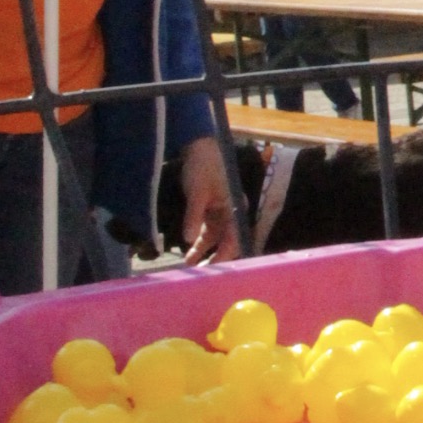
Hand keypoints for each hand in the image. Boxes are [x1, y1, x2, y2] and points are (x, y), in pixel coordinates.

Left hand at [179, 139, 241, 265]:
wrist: (198, 148)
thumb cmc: (203, 167)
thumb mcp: (196, 192)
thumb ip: (194, 215)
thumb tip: (188, 238)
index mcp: (235, 206)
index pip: (234, 236)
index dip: (225, 254)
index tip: (214, 269)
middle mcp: (232, 212)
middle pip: (227, 240)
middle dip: (216, 257)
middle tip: (202, 274)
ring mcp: (222, 212)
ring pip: (216, 238)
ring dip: (204, 251)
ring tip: (190, 266)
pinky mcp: (211, 211)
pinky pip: (207, 231)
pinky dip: (198, 242)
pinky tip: (188, 253)